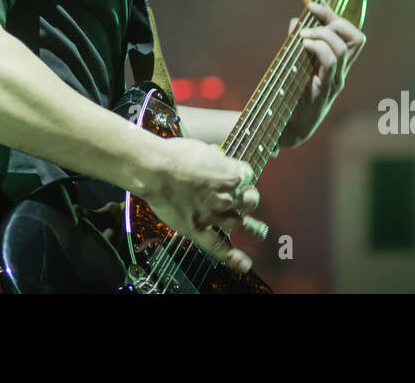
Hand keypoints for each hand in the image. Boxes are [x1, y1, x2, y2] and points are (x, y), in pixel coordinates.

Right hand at [137, 136, 262, 273]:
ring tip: (259, 233)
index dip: (244, 176)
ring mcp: (213, 214)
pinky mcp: (198, 228)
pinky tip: (244, 265)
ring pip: (240, 224)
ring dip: (252, 229)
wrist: (155, 170)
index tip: (240, 178)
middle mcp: (227, 196)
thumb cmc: (176, 155)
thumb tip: (217, 157)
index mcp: (231, 174)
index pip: (248, 176)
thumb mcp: (204, 148)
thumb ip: (216, 157)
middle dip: (250, 200)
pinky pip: (218, 246)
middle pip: (249, 201)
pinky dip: (232, 257)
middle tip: (249, 202)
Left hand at [278, 1, 365, 148]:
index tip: (315, 6)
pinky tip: (304, 46)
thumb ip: (296, 45)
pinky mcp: (324, 90)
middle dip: (333, 21)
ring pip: (343, 48)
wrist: (286, 128)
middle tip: (310, 21)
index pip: (352, 36)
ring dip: (322, 34)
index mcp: (337, 66)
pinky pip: (330, 63)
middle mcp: (341, 73)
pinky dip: (318, 47)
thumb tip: (295, 22)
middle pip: (356, 38)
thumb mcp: (294, 65)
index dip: (336, 17)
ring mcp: (334, 82)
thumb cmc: (289, 96)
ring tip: (304, 36)